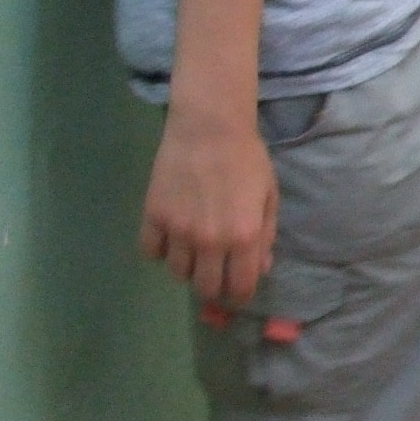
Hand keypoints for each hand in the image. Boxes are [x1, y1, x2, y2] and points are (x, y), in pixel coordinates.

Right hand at [139, 106, 278, 307]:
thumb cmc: (246, 159)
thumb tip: (260, 269)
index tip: (237, 286)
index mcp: (244, 237)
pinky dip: (160, 250)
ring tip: (193, 248)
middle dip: (213, 285)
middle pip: (205, 289)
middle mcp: (210, 241)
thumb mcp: (268, 197)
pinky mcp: (153, 216)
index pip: (240, 289)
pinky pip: (150, 252)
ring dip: (187, 267)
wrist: (209, 127)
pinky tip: (170, 236)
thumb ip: (265, 237)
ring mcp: (178, 230)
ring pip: (177, 273)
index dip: (240, 293)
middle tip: (215, 269)